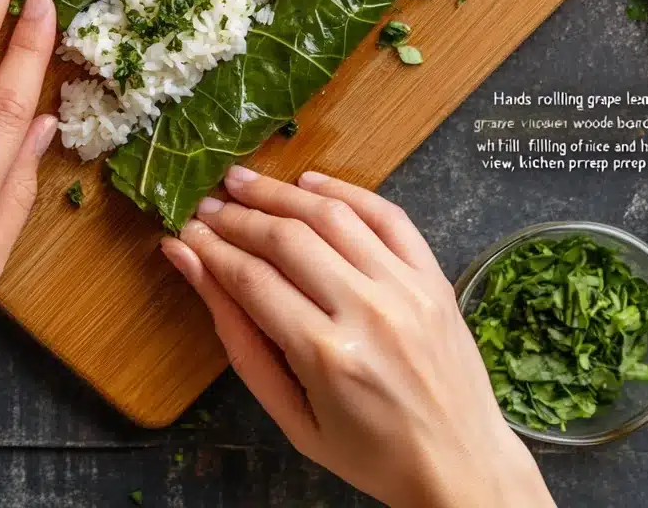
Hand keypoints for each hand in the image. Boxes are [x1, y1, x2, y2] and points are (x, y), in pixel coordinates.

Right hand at [162, 168, 555, 507]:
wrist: (462, 466)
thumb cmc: (367, 452)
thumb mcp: (290, 416)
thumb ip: (238, 339)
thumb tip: (191, 265)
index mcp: (327, 356)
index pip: (251, 278)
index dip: (211, 248)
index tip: (185, 231)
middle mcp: (368, 310)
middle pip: (287, 238)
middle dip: (238, 215)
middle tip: (206, 204)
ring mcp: (406, 287)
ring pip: (332, 215)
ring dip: (280, 192)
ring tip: (242, 181)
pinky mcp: (432, 275)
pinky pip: (386, 214)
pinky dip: (344, 190)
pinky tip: (308, 182)